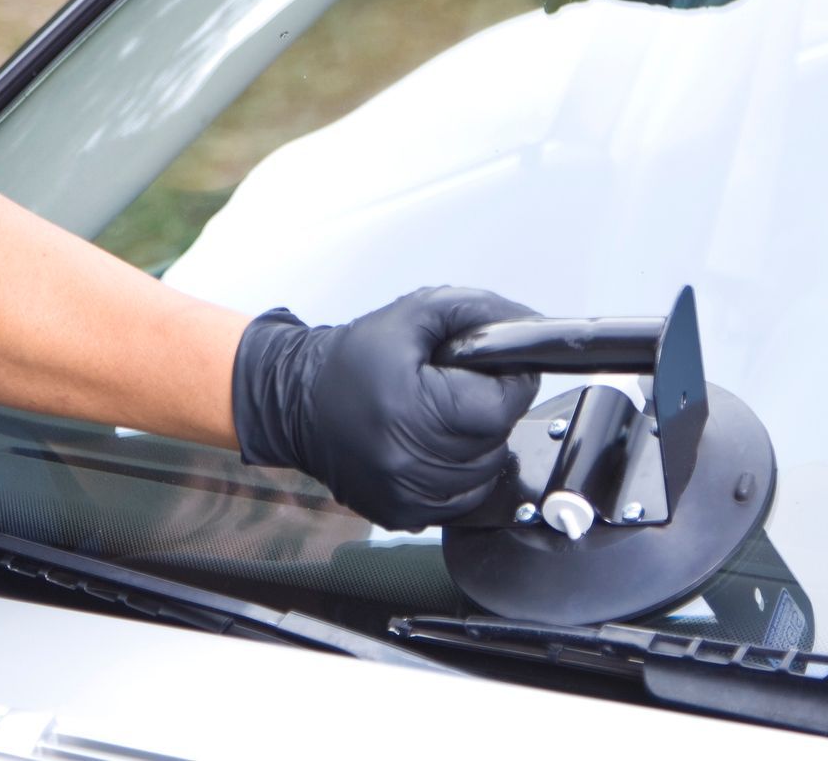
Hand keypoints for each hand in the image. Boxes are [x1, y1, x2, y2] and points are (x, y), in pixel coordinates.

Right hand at [232, 287, 540, 530]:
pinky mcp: (402, 515)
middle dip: (487, 411)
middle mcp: (407, 461)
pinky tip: (430, 445)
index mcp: (411, 409)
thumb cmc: (351, 360)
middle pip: (496, 441)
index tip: (493, 372)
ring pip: (484, 474)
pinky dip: (457, 474)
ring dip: (475, 444)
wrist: (296, 401)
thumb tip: (531, 330)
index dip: (507, 384)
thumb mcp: (413, 314)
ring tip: (441, 417)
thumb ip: (476, 312)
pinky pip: (461, 500)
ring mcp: (406, 495)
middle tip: (456, 390)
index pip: (501, 406)